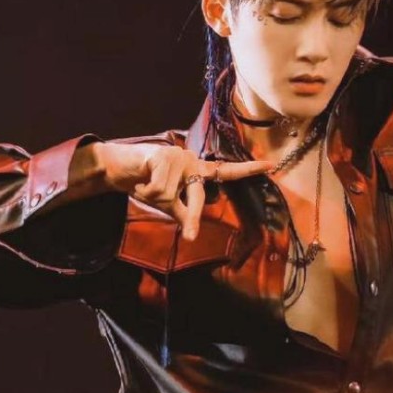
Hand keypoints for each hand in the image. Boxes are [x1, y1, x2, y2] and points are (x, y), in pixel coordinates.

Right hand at [93, 142, 271, 240]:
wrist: (120, 167)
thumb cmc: (146, 183)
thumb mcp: (167, 202)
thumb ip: (183, 211)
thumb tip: (192, 232)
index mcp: (197, 171)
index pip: (226, 172)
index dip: (248, 169)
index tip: (272, 165)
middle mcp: (192, 160)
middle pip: (197, 198)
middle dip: (189, 217)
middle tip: (189, 236)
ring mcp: (179, 157)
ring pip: (170, 197)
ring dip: (152, 196)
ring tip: (146, 184)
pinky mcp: (164, 156)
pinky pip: (158, 190)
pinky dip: (145, 191)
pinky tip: (141, 180)